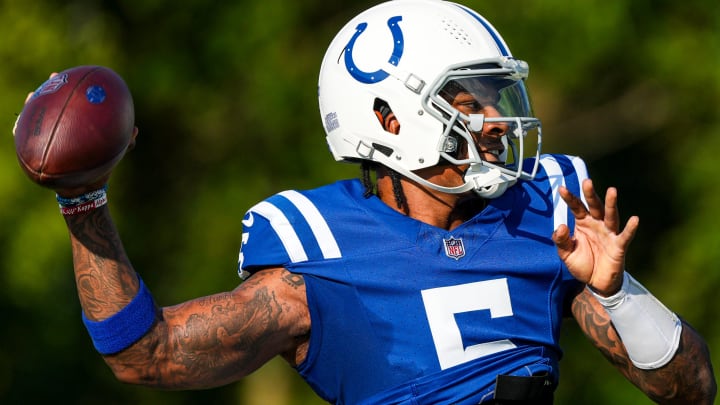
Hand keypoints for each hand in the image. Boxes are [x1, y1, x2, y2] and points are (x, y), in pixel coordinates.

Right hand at [18, 72, 137, 197]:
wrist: (88, 188)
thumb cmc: (102, 168)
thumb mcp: (116, 152)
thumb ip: (126, 141)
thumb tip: (134, 130)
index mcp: (85, 126)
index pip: (79, 102)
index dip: (76, 88)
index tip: (79, 76)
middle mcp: (68, 127)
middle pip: (58, 104)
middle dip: (54, 90)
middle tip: (53, 78)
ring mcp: (54, 136)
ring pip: (40, 118)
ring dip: (35, 106)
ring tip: (32, 97)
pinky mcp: (43, 148)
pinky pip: (28, 138)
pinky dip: (22, 131)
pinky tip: (17, 127)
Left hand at [552, 179, 638, 295]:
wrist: (596, 283)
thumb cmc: (583, 264)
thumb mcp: (566, 254)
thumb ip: (561, 240)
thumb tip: (561, 226)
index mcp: (583, 223)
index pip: (576, 207)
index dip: (570, 198)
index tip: (561, 188)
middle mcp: (597, 224)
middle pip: (594, 206)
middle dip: (591, 194)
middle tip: (587, 181)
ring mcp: (609, 233)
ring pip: (611, 216)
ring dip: (611, 204)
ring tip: (612, 191)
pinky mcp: (619, 246)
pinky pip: (625, 236)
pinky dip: (630, 228)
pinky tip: (635, 219)